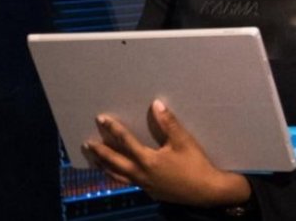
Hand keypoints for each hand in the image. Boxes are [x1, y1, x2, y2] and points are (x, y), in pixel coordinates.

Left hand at [83, 99, 251, 206]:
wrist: (208, 192)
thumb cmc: (196, 165)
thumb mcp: (183, 141)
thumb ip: (168, 123)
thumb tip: (156, 104)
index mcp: (148, 160)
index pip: (125, 141)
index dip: (113, 129)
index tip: (101, 119)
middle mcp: (142, 174)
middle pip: (115, 162)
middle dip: (100, 152)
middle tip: (87, 143)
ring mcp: (145, 185)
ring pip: (119, 176)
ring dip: (105, 166)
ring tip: (95, 160)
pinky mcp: (151, 191)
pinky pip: (129, 182)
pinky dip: (118, 176)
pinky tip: (117, 173)